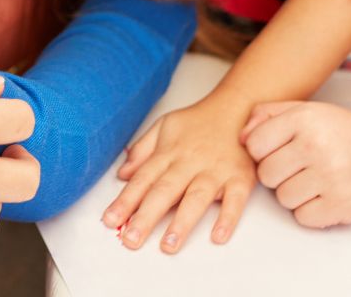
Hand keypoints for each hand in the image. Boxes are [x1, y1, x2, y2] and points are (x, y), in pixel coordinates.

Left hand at [102, 97, 255, 252]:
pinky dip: (228, 218)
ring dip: (182, 222)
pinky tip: (217, 236)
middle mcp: (190, 163)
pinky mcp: (240, 177)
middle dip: (147, 216)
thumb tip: (122, 174)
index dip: (126, 201)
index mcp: (169, 152)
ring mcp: (216, 171)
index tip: (110, 220)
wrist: (239, 106)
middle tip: (132, 239)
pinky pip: (235, 200)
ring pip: (196, 198)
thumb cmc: (199, 122)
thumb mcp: (165, 126)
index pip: (143, 179)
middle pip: (165, 191)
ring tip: (168, 244)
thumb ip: (143, 150)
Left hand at [241, 101, 350, 228]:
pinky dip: (310, 210)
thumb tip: (241, 137)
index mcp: (306, 119)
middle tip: (299, 166)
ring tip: (315, 179)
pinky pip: (302, 217)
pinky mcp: (339, 206)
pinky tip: (325, 194)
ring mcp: (329, 178)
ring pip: (282, 198)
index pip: (255, 145)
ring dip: (294, 193)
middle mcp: (317, 146)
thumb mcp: (310, 111)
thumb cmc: (343, 134)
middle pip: (266, 175)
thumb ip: (270, 114)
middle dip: (278, 173)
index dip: (262, 151)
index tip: (279, 150)